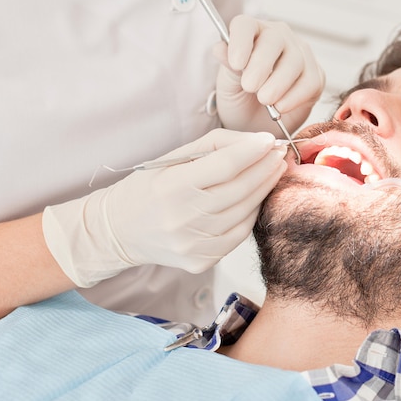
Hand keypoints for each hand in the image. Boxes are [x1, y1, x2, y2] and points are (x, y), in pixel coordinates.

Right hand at [42, 129, 286, 286]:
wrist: (119, 231)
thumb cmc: (149, 188)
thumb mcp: (173, 158)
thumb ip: (215, 146)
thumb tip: (256, 142)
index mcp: (171, 187)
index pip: (224, 166)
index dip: (252, 151)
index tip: (270, 139)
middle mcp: (182, 219)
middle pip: (240, 189)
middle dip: (266, 168)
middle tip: (280, 153)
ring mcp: (193, 244)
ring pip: (245, 212)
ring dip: (265, 188)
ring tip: (274, 170)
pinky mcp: (202, 261)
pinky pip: (240, 233)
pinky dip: (252, 212)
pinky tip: (256, 197)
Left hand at [214, 15, 324, 133]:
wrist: (256, 124)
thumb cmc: (240, 98)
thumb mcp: (228, 84)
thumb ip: (227, 66)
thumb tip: (220, 48)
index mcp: (252, 33)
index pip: (245, 25)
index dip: (240, 41)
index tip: (236, 63)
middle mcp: (279, 37)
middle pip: (274, 40)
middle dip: (261, 65)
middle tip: (250, 87)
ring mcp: (300, 54)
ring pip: (294, 61)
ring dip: (277, 84)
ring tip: (264, 100)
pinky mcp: (316, 76)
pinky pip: (309, 82)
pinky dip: (294, 97)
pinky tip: (280, 106)